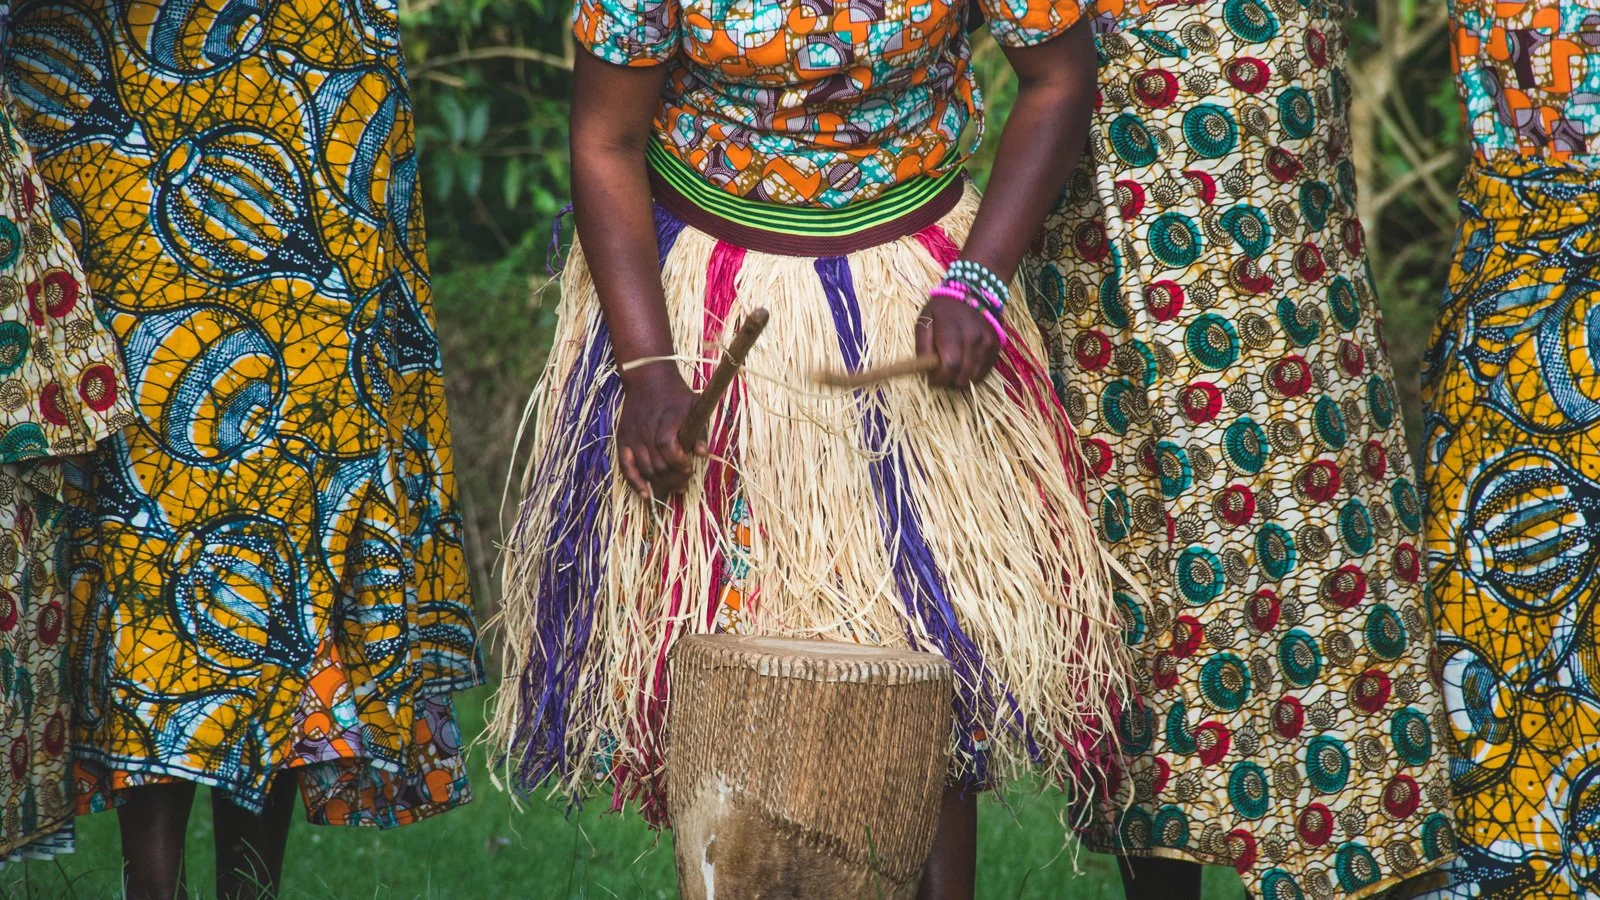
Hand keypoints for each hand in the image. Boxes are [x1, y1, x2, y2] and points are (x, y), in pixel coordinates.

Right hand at [616, 363, 706, 497]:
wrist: (647, 378)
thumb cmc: (675, 394)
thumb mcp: (694, 405)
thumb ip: (699, 431)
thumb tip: (703, 454)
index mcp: (665, 419)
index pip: (668, 448)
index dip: (679, 463)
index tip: (689, 467)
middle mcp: (646, 429)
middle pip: (657, 464)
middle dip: (674, 478)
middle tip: (684, 482)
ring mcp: (633, 436)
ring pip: (645, 469)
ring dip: (660, 483)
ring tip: (673, 487)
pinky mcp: (623, 440)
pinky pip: (626, 467)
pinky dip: (635, 483)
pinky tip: (645, 494)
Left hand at [916, 290, 1000, 390]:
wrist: (974, 290)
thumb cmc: (943, 308)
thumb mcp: (925, 320)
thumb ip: (922, 346)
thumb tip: (925, 370)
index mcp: (953, 331)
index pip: (949, 366)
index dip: (939, 378)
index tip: (931, 378)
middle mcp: (974, 338)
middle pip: (962, 376)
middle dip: (948, 382)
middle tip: (940, 376)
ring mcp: (987, 343)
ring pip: (973, 378)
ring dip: (959, 380)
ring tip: (951, 371)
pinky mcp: (996, 347)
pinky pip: (983, 373)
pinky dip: (971, 376)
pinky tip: (963, 367)